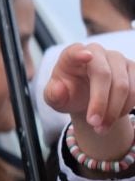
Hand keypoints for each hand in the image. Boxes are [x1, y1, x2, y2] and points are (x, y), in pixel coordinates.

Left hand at [44, 44, 134, 158]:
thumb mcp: (55, 98)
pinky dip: (126, 108)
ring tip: (101, 128)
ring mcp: (117, 59)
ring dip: (114, 111)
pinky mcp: (133, 69)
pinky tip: (113, 118)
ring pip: (123, 85)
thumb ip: (53, 94)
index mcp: (71, 55)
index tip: (87, 56)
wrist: (85, 97)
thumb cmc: (67, 93)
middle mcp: (96, 51)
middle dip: (100, 103)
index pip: (75, 51)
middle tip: (94, 124)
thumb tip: (59, 89)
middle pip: (104, 75)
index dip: (80, 54)